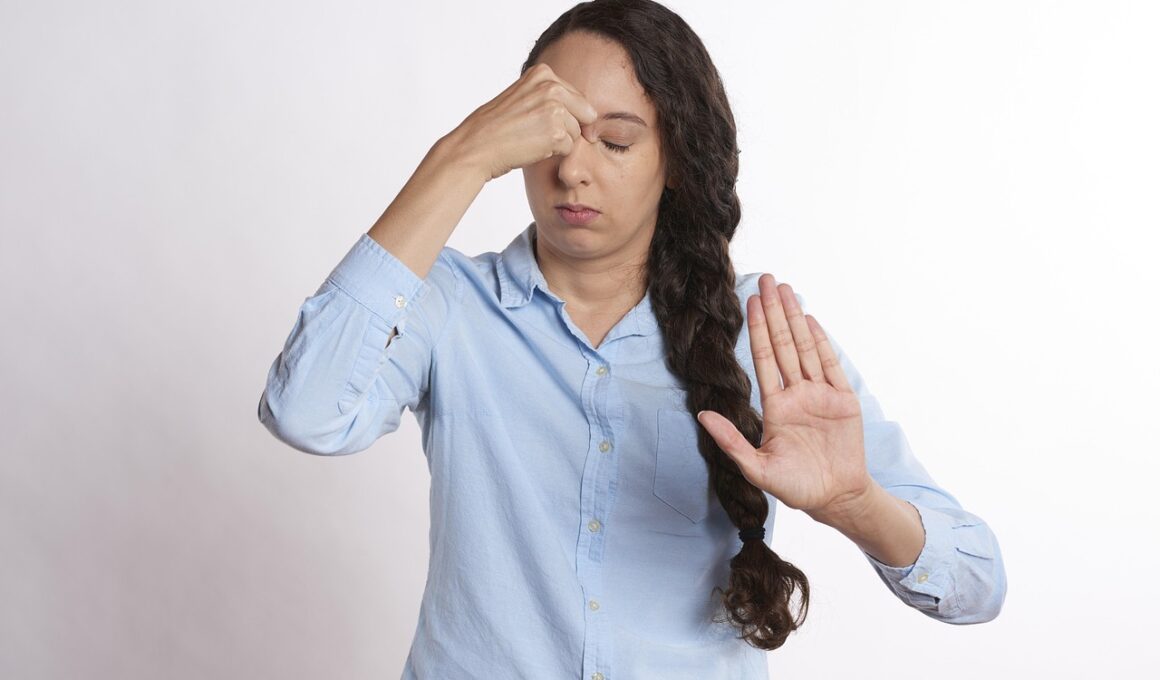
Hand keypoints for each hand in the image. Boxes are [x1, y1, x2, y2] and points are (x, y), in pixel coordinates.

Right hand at [448, 63, 598, 180]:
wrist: (476, 146)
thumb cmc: (495, 126)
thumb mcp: (522, 96)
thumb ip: (548, 95)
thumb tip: (586, 109)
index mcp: (543, 73)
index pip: (577, 97)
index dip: (571, 115)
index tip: (548, 124)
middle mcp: (551, 86)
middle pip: (584, 113)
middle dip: (571, 128)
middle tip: (541, 135)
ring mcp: (554, 109)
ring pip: (577, 132)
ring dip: (559, 141)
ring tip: (531, 139)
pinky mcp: (556, 133)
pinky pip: (569, 148)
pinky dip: (554, 153)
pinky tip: (532, 148)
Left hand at [696, 274, 873, 519]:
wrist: (836, 498)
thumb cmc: (796, 488)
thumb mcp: (757, 468)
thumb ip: (731, 441)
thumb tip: (701, 416)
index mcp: (776, 407)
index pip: (763, 359)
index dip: (757, 330)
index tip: (749, 302)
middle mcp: (796, 394)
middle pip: (783, 344)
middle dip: (774, 312)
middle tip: (766, 280)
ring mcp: (820, 394)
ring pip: (804, 348)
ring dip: (795, 318)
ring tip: (786, 289)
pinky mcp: (843, 399)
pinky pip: (830, 365)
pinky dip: (820, 341)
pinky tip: (809, 319)